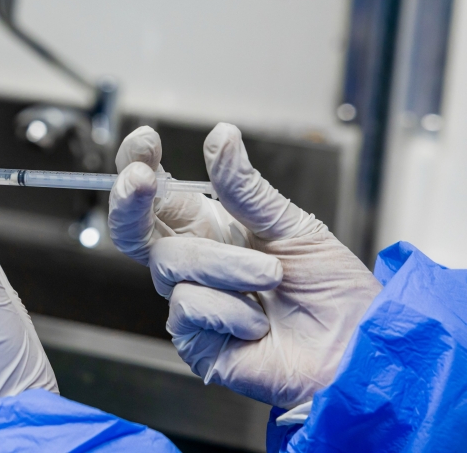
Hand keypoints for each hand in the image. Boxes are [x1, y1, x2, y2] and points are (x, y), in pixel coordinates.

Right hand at [120, 123, 381, 408]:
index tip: (146, 140)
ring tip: (272, 276)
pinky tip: (258, 324)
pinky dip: (230, 310)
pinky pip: (188, 307)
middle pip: (132, 230)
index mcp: (210, 229)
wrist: (357, 349)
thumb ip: (247, 187)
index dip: (139, 165)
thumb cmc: (332, 291)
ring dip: (225, 265)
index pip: (158, 195)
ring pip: (169, 263)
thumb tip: (222, 136)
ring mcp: (190, 303)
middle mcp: (193, 264)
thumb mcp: (294, 226)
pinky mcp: (194, 342)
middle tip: (141, 181)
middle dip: (129, 201)